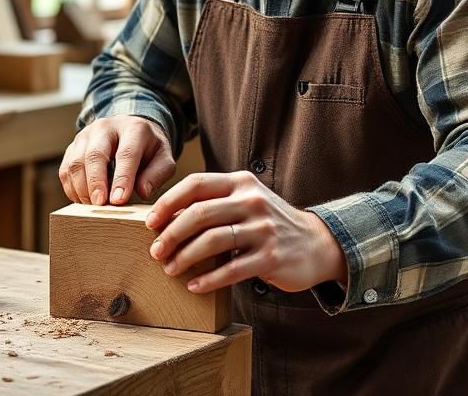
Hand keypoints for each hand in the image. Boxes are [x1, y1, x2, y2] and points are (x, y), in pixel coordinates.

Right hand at [59, 116, 175, 205]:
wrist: (129, 131)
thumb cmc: (148, 149)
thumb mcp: (163, 158)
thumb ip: (157, 174)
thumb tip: (142, 191)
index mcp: (133, 128)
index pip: (125, 154)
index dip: (122, 178)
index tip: (119, 200)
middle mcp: (105, 127)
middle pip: (95, 154)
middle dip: (95, 182)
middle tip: (100, 205)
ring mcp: (85, 136)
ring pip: (75, 163)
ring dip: (82, 189)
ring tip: (93, 208)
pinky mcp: (72, 148)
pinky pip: (65, 170)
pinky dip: (72, 189)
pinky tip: (84, 201)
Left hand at [145, 171, 347, 293]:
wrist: (317, 243)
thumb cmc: (269, 222)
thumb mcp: (246, 201)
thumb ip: (214, 203)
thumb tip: (167, 217)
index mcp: (241, 182)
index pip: (196, 184)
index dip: (168, 202)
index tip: (150, 221)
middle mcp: (252, 201)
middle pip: (199, 213)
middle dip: (171, 234)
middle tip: (156, 251)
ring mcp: (263, 229)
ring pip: (212, 241)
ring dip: (185, 257)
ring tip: (170, 269)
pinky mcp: (271, 257)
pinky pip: (231, 270)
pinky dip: (208, 279)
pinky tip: (194, 286)